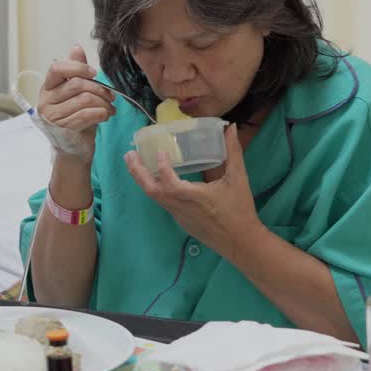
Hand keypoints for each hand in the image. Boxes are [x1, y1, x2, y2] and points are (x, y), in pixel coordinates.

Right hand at [37, 44, 114, 163]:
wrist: (74, 147)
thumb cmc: (76, 117)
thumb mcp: (77, 92)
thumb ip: (76, 71)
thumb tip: (76, 47)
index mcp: (47, 88)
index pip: (57, 69)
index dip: (77, 67)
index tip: (94, 72)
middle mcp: (45, 101)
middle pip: (77, 85)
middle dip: (100, 89)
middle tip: (111, 96)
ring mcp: (52, 117)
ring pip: (85, 100)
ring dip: (104, 103)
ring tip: (110, 108)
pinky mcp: (63, 129)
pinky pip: (87, 115)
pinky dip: (102, 114)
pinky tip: (106, 116)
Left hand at [124, 123, 263, 257]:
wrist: (241, 242)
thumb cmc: (240, 210)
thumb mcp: (238, 179)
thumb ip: (233, 151)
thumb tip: (230, 127)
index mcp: (194, 197)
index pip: (170, 182)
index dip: (162, 167)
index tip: (159, 152)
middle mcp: (181, 207)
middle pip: (151, 190)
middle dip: (137, 172)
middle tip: (129, 154)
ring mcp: (178, 216)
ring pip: (154, 197)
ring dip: (143, 179)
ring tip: (135, 163)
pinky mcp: (180, 221)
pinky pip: (162, 203)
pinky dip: (154, 188)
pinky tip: (154, 178)